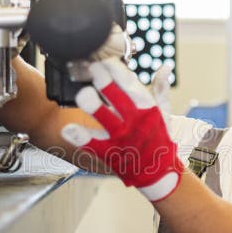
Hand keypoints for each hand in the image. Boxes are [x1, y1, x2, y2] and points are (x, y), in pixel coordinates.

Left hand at [61, 58, 182, 201]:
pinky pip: (91, 144)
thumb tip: (164, 67)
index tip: (103, 58)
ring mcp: (120, 138)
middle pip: (113, 94)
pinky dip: (79, 137)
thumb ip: (161, 89)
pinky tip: (67, 129)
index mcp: (147, 108)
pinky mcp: (109, 153)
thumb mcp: (164, 113)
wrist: (158, 174)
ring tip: (82, 93)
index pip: (129, 82)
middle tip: (90, 67)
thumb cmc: (159, 139)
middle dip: (100, 78)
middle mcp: (133, 121)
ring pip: (102, 117)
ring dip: (91, 103)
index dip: (114, 68)